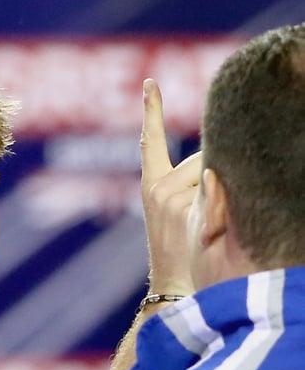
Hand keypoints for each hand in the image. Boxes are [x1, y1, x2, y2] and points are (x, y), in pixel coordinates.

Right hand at [140, 78, 199, 296]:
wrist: (173, 287)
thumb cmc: (182, 255)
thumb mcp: (177, 216)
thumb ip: (188, 186)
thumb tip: (214, 164)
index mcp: (151, 188)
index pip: (150, 142)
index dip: (151, 110)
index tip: (150, 82)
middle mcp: (156, 187)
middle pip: (202, 156)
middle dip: (212, 178)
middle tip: (203, 220)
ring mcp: (167, 194)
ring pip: (211, 169)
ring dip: (218, 192)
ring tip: (206, 228)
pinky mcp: (180, 203)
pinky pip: (213, 182)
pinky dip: (220, 199)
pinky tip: (209, 224)